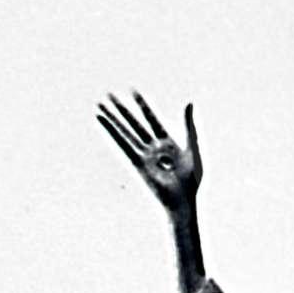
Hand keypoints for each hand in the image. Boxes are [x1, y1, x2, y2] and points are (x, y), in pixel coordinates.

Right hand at [97, 90, 202, 214]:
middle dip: (122, 110)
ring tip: (100, 105)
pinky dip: (112, 133)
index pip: (153, 119)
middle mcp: (154, 147)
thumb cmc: (192, 180)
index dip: (143, 106)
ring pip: (126, 132)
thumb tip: (190, 102)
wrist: (183, 202)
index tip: (134, 91)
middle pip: (135, 124)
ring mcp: (144, 155)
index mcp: (169, 142)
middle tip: (109, 95)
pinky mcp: (136, 163)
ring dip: (113, 119)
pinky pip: (122, 145)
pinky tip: (101, 122)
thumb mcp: (193, 149)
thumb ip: (190, 126)